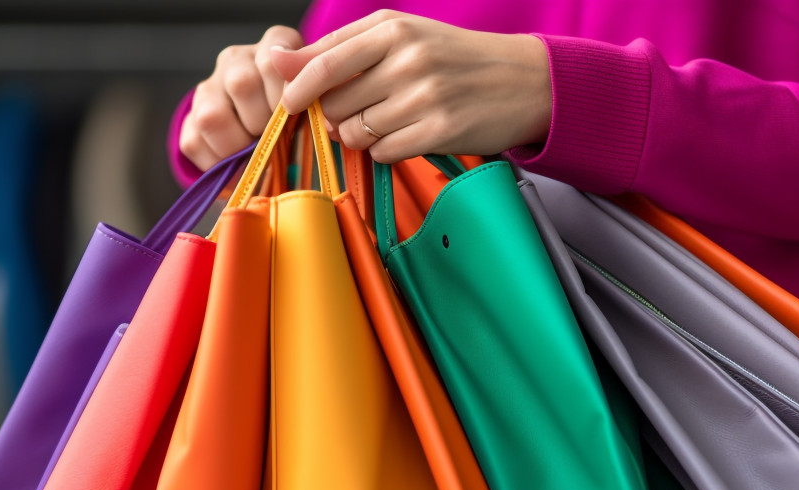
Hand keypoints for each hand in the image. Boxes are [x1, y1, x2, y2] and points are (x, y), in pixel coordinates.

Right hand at [178, 25, 304, 170]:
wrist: (267, 136)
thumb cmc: (299, 118)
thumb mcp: (314, 105)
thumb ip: (314, 105)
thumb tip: (316, 123)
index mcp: (271, 48)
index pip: (273, 59)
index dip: (285, 93)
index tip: (295, 116)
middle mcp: (236, 60)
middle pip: (242, 84)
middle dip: (263, 123)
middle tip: (277, 139)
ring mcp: (209, 87)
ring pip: (212, 116)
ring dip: (239, 146)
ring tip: (256, 155)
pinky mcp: (190, 120)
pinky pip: (195, 143)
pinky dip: (220, 164)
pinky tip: (238, 164)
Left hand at [274, 10, 550, 161]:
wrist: (522, 81)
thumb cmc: (451, 58)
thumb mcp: (399, 37)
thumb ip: (337, 49)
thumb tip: (276, 63)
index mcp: (392, 29)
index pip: (323, 63)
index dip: (297, 88)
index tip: (289, 103)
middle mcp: (407, 59)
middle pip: (335, 104)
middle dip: (337, 115)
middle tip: (361, 110)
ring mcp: (424, 97)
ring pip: (357, 132)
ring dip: (363, 134)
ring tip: (391, 120)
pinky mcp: (439, 131)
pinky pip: (384, 152)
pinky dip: (387, 150)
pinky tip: (409, 134)